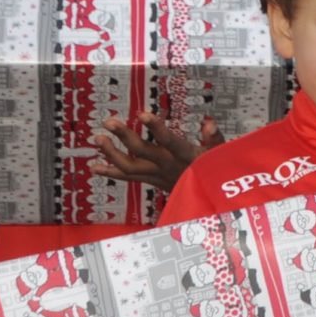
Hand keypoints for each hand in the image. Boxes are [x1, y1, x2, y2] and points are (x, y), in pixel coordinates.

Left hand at [88, 113, 213, 192]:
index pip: (168, 141)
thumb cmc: (214, 172)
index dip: (155, 128)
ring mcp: (156, 175)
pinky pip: (128, 177)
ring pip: (130, 167)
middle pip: (142, 152)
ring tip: (98, 139)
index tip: (142, 115)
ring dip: (111, 153)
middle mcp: (167, 166)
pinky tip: (95, 165)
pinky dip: (110, 171)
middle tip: (109, 122)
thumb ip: (215, 138)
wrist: (206, 201)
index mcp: (185, 156)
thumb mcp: (220, 154)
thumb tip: (209, 123)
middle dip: (124, 136)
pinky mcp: (150, 180)